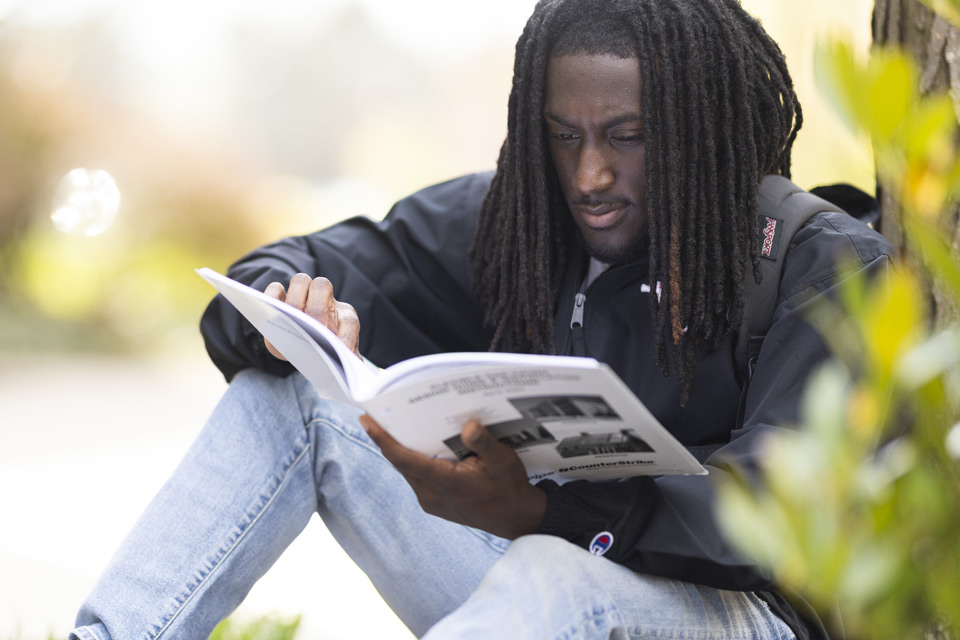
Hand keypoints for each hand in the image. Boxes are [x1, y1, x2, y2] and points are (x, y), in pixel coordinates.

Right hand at [264, 273, 361, 360]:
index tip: (342, 352)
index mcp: (344, 317)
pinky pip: (276, 288)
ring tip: (291, 321)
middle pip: (322, 286)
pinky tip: (270, 311)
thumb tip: (356, 365)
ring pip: (300, 281)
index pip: (349, 321)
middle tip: (313, 329)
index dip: (347, 336)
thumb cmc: (323, 350)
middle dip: (317, 309)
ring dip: (295, 299)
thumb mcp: (335, 357)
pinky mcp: (280, 298)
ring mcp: (302, 295)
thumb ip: (345, 361)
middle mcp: (325, 300)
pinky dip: (273, 296)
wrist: (303, 345)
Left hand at [359, 415, 546, 539]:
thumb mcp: (503, 460)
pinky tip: (420, 446)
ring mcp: (430, 501)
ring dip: (401, 449)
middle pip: (400, 462)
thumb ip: (484, 443)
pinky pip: (416, 478)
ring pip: (407, 470)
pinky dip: (413, 461)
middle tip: (379, 412)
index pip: (403, 459)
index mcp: (444, 483)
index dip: (382, 439)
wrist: (514, 518)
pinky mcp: (433, 504)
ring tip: (398, 424)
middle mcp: (431, 495)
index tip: (366, 420)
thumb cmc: (508, 487)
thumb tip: (467, 425)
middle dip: (387, 438)